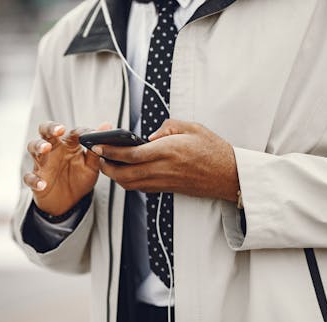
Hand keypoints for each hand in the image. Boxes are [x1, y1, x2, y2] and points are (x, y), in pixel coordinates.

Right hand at [23, 121, 110, 215]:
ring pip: (33, 148)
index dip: (79, 132)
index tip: (88, 134)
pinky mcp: (36, 179)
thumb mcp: (92, 166)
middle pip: (46, 132)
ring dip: (38, 146)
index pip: (72, 132)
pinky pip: (30, 177)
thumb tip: (106, 127)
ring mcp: (43, 163)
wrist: (69, 202)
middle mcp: (54, 150)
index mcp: (68, 145)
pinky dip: (35, 180)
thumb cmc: (79, 179)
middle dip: (50, 128)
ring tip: (46, 149)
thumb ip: (97, 149)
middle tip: (59, 130)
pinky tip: (42, 184)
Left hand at [93, 119, 239, 201]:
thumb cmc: (213, 150)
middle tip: (99, 157)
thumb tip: (150, 136)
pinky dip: (129, 182)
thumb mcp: (192, 128)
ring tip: (109, 164)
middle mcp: (163, 169)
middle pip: (125, 174)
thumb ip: (168, 127)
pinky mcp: (167, 189)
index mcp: (167, 151)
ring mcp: (164, 182)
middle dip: (107, 167)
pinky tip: (127, 173)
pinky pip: (142, 188)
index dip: (110, 151)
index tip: (98, 146)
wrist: (229, 175)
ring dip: (116, 177)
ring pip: (131, 184)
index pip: (130, 154)